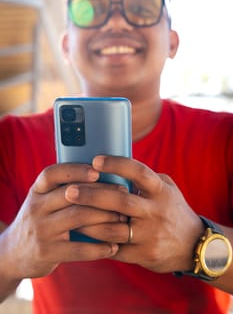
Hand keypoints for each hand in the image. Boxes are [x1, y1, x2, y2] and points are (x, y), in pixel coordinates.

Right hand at [0, 163, 120, 280]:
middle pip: (72, 195)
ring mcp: (41, 230)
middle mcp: (36, 208)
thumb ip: (63, 189)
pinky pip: (78, 249)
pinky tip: (113, 246)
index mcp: (37, 191)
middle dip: (101, 193)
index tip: (97, 171)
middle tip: (124, 194)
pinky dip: (99, 248)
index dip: (75, 170)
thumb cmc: (40, 219)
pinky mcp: (47, 252)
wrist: (13, 252)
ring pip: (78, 218)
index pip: (52, 174)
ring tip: (122, 218)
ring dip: (105, 217)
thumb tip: (101, 175)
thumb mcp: (43, 200)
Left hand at [66, 155, 203, 273]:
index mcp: (160, 191)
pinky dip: (96, 243)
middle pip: (120, 201)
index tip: (95, 160)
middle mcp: (155, 212)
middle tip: (69, 191)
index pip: (138, 172)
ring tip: (70, 214)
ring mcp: (149, 235)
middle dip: (92, 195)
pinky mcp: (143, 255)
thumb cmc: (173, 210)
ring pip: (112, 229)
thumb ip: (145, 178)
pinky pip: (114, 249)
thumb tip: (116, 165)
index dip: (116, 164)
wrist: (193, 245)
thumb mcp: (167, 188)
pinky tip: (81, 236)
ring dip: (88, 222)